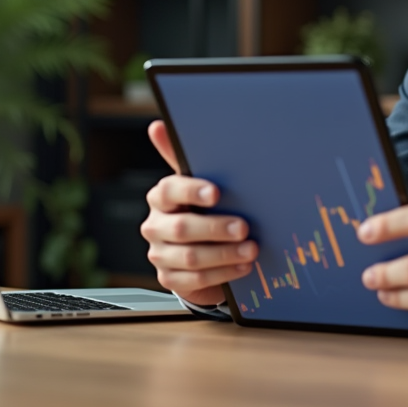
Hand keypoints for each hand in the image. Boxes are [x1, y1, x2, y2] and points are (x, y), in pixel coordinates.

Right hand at [140, 120, 257, 305]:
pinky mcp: (168, 278)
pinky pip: (195, 281)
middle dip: (217, 228)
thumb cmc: (200, 207)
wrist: (196, 246)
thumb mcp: (198, 181)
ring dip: (225, 254)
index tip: (217, 193)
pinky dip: (222, 274)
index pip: (170, 190)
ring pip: (191, 257)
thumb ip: (182, 156)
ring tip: (251, 249)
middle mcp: (155, 225)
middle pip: (183, 228)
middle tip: (244, 226)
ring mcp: (160, 254)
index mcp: (161, 197)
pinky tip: (243, 267)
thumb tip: (157, 126)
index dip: (192, 191)